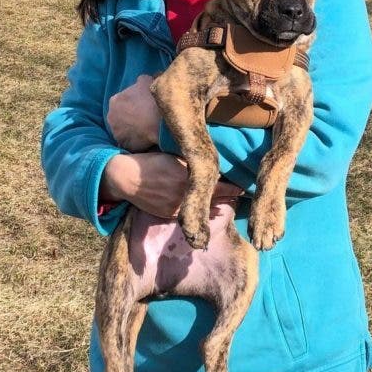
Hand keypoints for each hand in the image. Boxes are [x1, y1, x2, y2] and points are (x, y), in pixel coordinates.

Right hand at [100, 152, 242, 219]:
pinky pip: (192, 214)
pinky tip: (208, 206)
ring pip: (205, 208)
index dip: (235, 187)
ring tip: (229, 200)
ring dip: (216, 204)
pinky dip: (201, 210)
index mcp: (190, 178)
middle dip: (229, 196)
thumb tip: (212, 165)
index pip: (221, 186)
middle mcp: (186, 195)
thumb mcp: (175, 156)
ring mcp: (179, 207)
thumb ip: (195, 162)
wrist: (126, 178)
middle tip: (242, 193)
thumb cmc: (152, 161)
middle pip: (216, 199)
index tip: (245, 185)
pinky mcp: (171, 215)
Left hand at [107, 74, 160, 151]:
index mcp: (115, 101)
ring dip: (132, 130)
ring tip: (145, 129)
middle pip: (120, 118)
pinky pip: (130, 143)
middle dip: (129, 118)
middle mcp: (111, 117)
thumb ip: (141, 80)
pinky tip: (146, 138)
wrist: (159, 119)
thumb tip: (141, 80)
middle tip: (143, 118)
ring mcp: (117, 133)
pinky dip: (137, 141)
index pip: (120, 102)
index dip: (131, 104)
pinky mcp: (125, 145)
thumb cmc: (151, 98)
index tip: (141, 106)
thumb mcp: (146, 81)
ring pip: (124, 131)